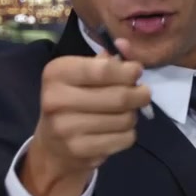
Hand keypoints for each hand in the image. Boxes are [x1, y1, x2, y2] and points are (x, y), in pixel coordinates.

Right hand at [23, 38, 151, 195]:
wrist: (53, 146)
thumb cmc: (73, 100)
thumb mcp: (82, 74)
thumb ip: (107, 59)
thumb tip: (126, 44)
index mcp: (56, 73)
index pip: (104, 69)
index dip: (128, 71)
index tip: (136, 72)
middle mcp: (57, 100)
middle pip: (120, 96)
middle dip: (140, 94)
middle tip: (143, 93)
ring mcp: (66, 128)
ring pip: (126, 119)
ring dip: (133, 115)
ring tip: (125, 112)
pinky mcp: (80, 151)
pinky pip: (124, 139)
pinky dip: (128, 133)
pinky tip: (117, 130)